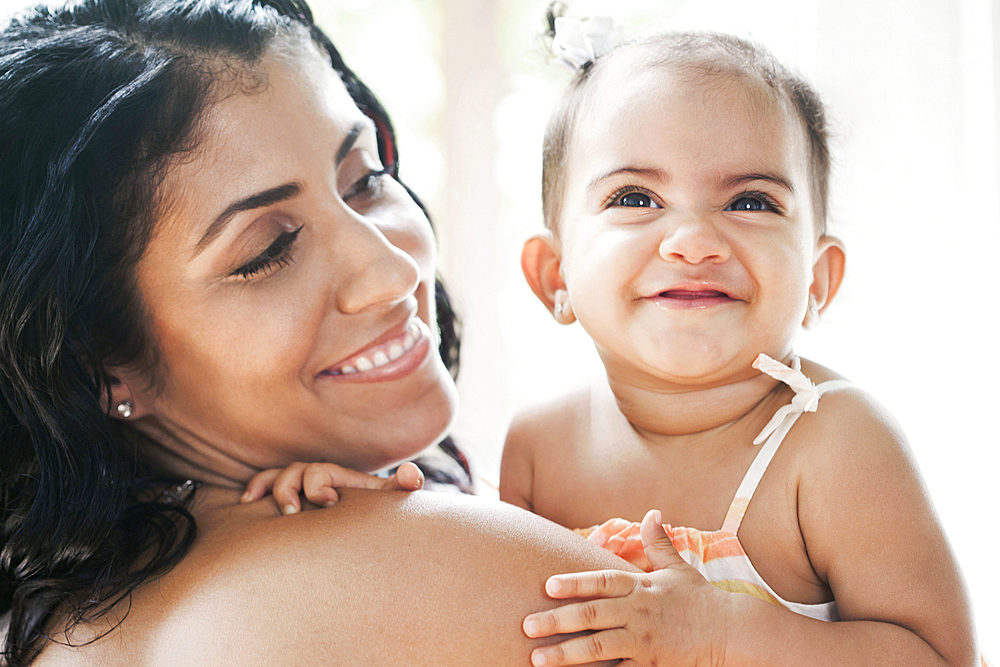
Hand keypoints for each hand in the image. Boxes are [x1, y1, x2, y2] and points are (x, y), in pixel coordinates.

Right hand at [241, 461, 423, 514]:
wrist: (354, 535)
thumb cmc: (368, 517)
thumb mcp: (383, 504)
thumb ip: (400, 489)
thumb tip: (412, 473)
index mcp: (339, 480)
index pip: (323, 472)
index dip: (320, 484)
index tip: (327, 504)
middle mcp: (316, 479)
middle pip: (298, 471)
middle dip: (292, 488)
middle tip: (294, 513)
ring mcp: (297, 488)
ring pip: (278, 476)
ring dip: (274, 490)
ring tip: (280, 513)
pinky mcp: (279, 499)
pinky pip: (262, 482)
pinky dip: (254, 487)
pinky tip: (247, 501)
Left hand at [523, 510, 726, 665]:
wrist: (730, 633)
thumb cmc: (700, 599)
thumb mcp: (679, 568)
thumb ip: (658, 543)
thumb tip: (651, 513)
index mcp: (641, 587)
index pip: (602, 581)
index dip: (574, 582)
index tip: (547, 585)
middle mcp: (638, 613)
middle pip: (592, 615)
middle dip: (557, 621)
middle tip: (526, 625)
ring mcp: (643, 642)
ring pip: (598, 648)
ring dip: (566, 654)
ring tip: (536, 658)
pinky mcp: (650, 666)